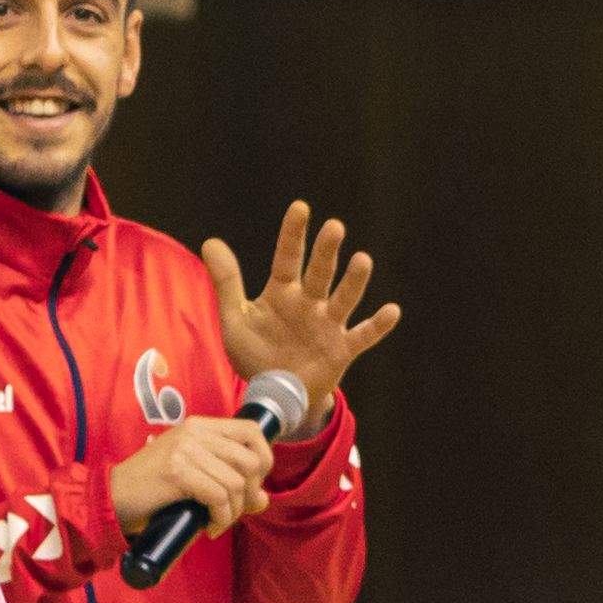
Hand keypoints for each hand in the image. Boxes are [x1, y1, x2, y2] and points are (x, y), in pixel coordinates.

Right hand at [107, 415, 268, 543]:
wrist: (110, 499)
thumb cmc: (153, 492)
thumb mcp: (194, 478)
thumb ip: (228, 482)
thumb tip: (263, 499)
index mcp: (199, 426)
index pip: (252, 431)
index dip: (264, 459)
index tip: (252, 486)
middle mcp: (194, 432)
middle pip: (251, 460)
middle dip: (250, 493)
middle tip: (231, 511)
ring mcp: (185, 450)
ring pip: (237, 482)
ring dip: (233, 512)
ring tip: (215, 522)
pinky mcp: (176, 471)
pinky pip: (219, 497)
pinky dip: (220, 518)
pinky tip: (207, 527)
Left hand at [207, 204, 396, 424]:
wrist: (274, 394)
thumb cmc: (255, 354)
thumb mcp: (235, 318)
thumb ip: (226, 281)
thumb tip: (210, 241)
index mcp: (283, 292)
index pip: (288, 257)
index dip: (293, 233)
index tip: (301, 208)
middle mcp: (309, 302)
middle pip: (319, 272)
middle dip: (326, 250)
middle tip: (334, 227)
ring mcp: (328, 325)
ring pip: (344, 297)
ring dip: (354, 280)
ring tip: (363, 260)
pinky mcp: (341, 350)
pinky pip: (363, 335)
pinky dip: (378, 325)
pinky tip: (392, 310)